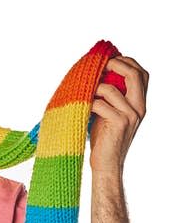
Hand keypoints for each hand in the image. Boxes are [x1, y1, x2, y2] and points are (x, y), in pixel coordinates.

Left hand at [89, 55, 148, 174]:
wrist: (106, 164)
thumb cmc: (103, 139)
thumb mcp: (108, 113)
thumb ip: (108, 96)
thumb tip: (95, 74)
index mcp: (139, 103)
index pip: (142, 73)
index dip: (127, 62)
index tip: (110, 58)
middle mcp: (139, 107)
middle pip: (134, 75)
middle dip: (116, 65)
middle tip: (99, 65)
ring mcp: (131, 115)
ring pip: (112, 89)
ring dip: (94, 87)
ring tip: (83, 92)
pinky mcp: (120, 123)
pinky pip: (100, 104)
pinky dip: (88, 103)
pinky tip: (81, 108)